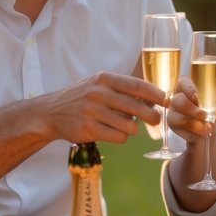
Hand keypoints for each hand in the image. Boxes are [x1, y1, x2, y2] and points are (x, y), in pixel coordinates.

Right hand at [41, 71, 165, 143]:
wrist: (50, 113)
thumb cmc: (81, 98)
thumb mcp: (98, 85)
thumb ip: (122, 89)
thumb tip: (155, 98)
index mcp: (103, 79)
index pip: (137, 85)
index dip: (155, 94)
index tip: (166, 100)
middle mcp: (98, 93)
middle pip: (138, 107)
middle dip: (152, 116)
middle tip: (156, 120)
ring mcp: (92, 112)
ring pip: (130, 125)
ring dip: (132, 129)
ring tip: (125, 126)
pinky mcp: (88, 130)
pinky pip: (119, 137)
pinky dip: (121, 137)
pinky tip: (113, 132)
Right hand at [166, 75, 215, 142]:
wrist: (210, 132)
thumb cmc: (215, 113)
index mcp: (188, 88)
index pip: (183, 82)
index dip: (188, 88)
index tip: (197, 97)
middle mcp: (177, 99)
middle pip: (178, 100)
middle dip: (191, 109)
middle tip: (205, 115)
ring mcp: (173, 113)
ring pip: (175, 116)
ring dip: (191, 122)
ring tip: (207, 127)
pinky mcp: (174, 127)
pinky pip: (178, 129)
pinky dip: (191, 132)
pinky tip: (202, 133)